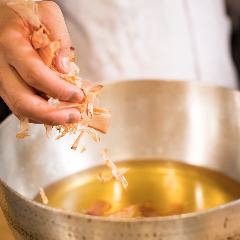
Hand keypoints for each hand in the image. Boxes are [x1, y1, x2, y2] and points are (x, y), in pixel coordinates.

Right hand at [0, 1, 83, 124]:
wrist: (5, 17)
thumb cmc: (27, 14)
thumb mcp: (48, 14)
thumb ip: (59, 39)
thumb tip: (64, 69)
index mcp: (10, 44)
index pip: (35, 74)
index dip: (59, 90)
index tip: (79, 96)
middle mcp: (1, 66)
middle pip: (22, 101)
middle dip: (51, 115)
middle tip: (74, 116)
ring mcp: (1, 79)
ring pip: (20, 109)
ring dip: (46, 119)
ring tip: (69, 117)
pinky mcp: (6, 87)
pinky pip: (20, 107)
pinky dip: (40, 115)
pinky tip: (56, 112)